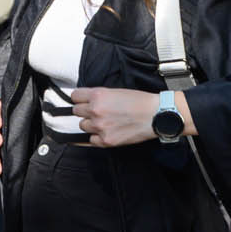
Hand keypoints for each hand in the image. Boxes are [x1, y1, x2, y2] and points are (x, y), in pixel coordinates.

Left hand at [67, 86, 183, 146]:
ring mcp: (100, 127)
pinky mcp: (106, 141)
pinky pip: (91, 140)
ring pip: (82, 126)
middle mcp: (96, 111)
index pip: (75, 96)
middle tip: (97, 112)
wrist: (156, 115)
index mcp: (98, 95)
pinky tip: (107, 132)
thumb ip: (98, 96)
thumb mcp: (116, 91)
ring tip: (105, 122)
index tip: (82, 101)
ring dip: (91, 124)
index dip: (79, 99)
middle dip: (85, 111)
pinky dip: (97, 137)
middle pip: (76, 112)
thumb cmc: (140, 102)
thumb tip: (85, 101)